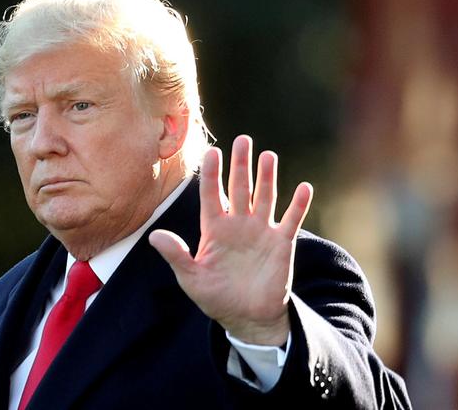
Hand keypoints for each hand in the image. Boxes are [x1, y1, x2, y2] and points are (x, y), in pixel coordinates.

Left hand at [149, 135, 312, 344]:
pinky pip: (291, 220)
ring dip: (266, 177)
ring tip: (267, 155)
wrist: (246, 318)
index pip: (210, 194)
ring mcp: (261, 231)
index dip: (211, 173)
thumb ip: (176, 255)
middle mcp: (238, 224)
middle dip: (241, 164)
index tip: (211, 152)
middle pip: (239, 188)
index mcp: (214, 228)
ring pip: (264, 197)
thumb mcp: (191, 278)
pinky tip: (304, 187)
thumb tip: (154, 236)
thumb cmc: (215, 297)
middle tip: (243, 140)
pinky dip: (298, 204)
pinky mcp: (281, 243)